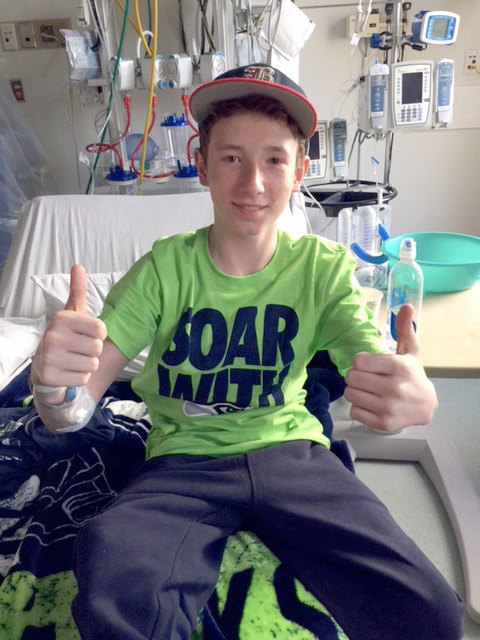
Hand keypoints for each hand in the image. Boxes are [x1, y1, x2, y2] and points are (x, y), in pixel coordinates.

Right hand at [30, 265, 106, 390]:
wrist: (44, 365)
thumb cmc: (65, 336)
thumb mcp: (72, 313)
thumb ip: (78, 291)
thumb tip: (78, 266)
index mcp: (62, 319)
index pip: (101, 330)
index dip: (98, 335)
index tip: (85, 335)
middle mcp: (53, 336)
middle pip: (97, 348)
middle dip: (92, 352)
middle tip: (78, 350)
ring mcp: (50, 357)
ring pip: (92, 365)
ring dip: (87, 365)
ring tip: (73, 360)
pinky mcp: (50, 376)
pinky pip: (83, 379)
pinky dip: (79, 378)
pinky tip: (68, 371)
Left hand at [344, 305, 437, 430]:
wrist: (425, 407)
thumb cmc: (413, 376)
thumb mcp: (410, 351)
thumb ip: (404, 329)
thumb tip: (406, 305)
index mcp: (398, 367)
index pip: (359, 360)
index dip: (359, 361)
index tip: (368, 363)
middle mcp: (394, 388)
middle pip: (351, 378)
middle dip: (355, 376)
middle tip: (365, 377)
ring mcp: (388, 407)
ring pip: (350, 394)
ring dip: (355, 391)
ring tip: (367, 390)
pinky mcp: (383, 423)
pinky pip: (354, 411)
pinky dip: (358, 407)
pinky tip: (370, 403)